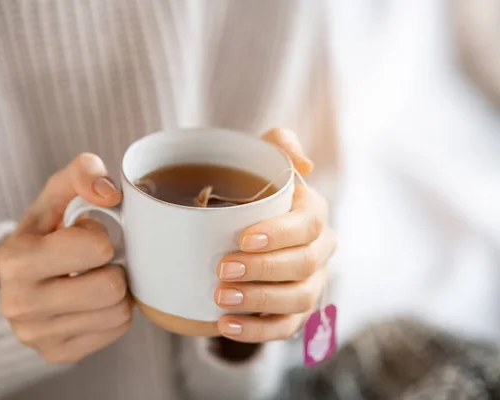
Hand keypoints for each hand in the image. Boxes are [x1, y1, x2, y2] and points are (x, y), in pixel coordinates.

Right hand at [0, 153, 131, 363]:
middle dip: (111, 267)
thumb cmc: (44, 232)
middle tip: (94, 262)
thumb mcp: (56, 194)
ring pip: (119, 312)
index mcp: (16, 260)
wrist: (15, 278)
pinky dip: (113, 312)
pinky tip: (93, 300)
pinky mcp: (57, 354)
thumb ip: (82, 173)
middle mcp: (20, 305)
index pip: (97, 248)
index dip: (98, 236)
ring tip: (94, 278)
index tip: (81, 236)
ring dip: (117, 290)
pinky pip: (117, 331)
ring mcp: (37, 337)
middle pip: (111, 287)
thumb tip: (111, 194)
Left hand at [214, 128, 336, 341]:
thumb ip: (279, 144)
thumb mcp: (261, 159)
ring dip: (259, 302)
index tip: (242, 239)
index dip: (279, 235)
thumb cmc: (251, 191)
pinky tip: (226, 325)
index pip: (308, 226)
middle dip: (263, 270)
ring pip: (298, 300)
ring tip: (221, 299)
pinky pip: (285, 328)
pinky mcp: (295, 312)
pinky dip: (256, 331)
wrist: (242, 228)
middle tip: (222, 269)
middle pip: (304, 266)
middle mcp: (320, 251)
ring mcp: (311, 284)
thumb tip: (304, 164)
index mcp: (313, 214)